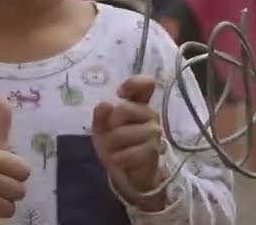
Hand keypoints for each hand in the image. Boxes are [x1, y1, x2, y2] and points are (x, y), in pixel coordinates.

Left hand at [93, 75, 165, 208]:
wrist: (127, 171)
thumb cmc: (114, 143)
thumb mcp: (101, 127)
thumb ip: (101, 115)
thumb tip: (105, 104)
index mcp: (138, 104)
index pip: (145, 85)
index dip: (134, 84)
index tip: (120, 93)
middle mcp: (150, 115)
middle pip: (124, 109)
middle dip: (110, 123)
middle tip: (110, 133)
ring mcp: (154, 133)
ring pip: (122, 133)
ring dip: (111, 144)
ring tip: (114, 149)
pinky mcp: (154, 151)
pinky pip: (129, 153)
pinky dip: (118, 158)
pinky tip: (120, 159)